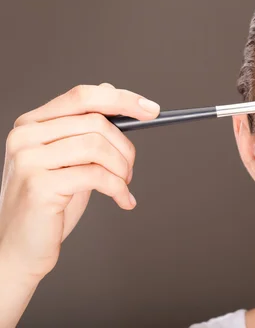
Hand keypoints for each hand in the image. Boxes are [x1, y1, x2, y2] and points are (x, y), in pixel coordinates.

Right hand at [0, 83, 159, 280]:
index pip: (83, 95)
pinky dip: (119, 188)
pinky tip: (123, 200)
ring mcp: (29, 160)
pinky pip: (96, 176)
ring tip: (123, 184)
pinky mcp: (39, 185)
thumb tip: (109, 89)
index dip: (122, 99)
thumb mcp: (69, 159)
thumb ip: (84, 127)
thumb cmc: (48, 204)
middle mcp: (25, 136)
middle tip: (130, 168)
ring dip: (122, 168)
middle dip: (125, 147)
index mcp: (32, 124)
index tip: (152, 110)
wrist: (19, 247)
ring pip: (97, 146)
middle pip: (96, 122)